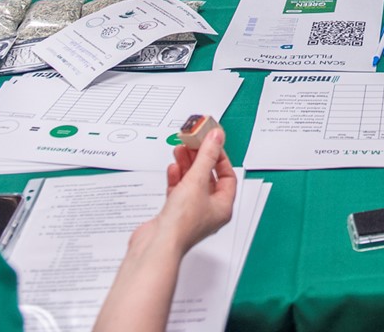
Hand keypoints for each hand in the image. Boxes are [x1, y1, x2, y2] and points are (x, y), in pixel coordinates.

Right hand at [153, 129, 236, 252]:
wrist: (156, 245)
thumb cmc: (181, 224)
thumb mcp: (197, 181)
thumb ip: (206, 156)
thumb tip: (216, 138)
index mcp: (222, 207)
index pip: (227, 177)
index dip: (220, 158)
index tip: (211, 144)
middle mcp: (208, 211)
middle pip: (208, 178)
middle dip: (200, 159)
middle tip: (193, 143)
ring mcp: (190, 213)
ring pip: (192, 183)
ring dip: (187, 166)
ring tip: (180, 151)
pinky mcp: (174, 214)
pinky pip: (178, 191)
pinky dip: (176, 178)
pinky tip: (173, 169)